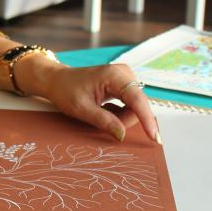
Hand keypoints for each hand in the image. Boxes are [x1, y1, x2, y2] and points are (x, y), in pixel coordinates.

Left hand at [33, 60, 159, 142]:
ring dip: (120, 117)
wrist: (57, 80)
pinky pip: (130, 105)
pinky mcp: (124, 84)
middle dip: (123, 119)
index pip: (137, 100)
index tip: (154, 137)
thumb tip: (122, 135)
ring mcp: (125, 78)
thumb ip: (103, 121)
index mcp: (114, 75)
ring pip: (135, 107)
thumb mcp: (81, 109)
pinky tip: (103, 108)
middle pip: (137, 106)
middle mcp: (124, 73)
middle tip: (101, 120)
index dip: (147, 119)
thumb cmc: (65, 91)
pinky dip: (119, 113)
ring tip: (99, 112)